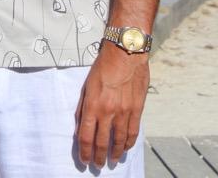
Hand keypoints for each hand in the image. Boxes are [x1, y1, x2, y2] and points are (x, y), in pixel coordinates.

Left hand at [74, 44, 148, 166]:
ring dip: (114, 154)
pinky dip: (129, 143)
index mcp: (92, 105)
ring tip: (111, 160)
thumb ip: (84, 107)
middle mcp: (108, 112)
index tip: (84, 160)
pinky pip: (133, 132)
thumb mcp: (87, 85)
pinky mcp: (137, 109)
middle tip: (97, 165)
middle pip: (102, 143)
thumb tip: (81, 126)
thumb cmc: (103, 66)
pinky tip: (125, 148)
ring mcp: (124, 112)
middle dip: (98, 157)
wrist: (125, 52)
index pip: (86, 137)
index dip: (84, 152)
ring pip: (119, 141)